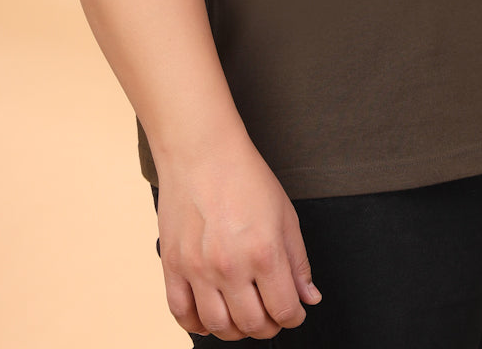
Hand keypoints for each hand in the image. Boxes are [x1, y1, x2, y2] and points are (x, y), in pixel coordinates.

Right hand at [156, 139, 322, 339]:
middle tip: (271, 313)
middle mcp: (230, 265)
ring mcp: (198, 268)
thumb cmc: (245, 177)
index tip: (294, 311)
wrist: (202, 152)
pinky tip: (210, 316)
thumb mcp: (286, 215)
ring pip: (218, 326)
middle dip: (268, 325)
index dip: (294, 317)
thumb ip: (298, 262)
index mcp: (264, 252)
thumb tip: (309, 297)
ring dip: (235, 330)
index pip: (284, 310)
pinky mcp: (172, 265)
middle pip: (252, 324)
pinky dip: (196, 324)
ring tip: (243, 313)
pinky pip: (181, 313)